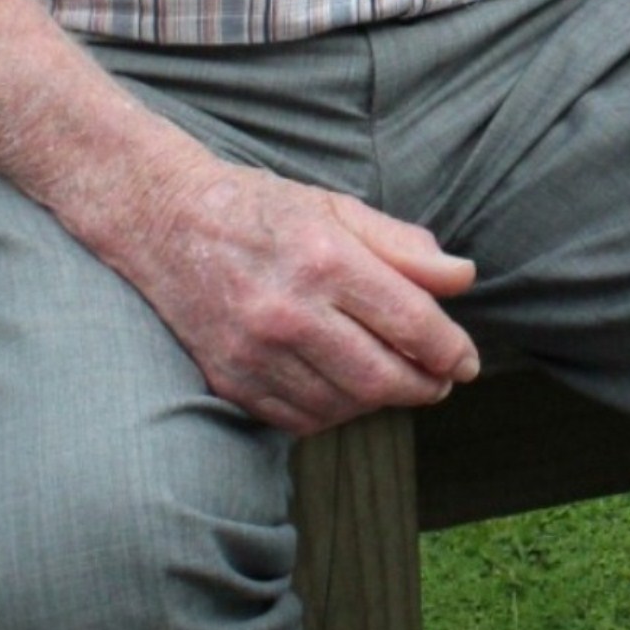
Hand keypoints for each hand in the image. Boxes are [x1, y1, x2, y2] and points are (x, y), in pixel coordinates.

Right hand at [117, 148, 479, 434]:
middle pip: (382, 379)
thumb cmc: (261, 211)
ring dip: (380, 402)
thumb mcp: (337, 209)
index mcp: (324, 259)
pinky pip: (299, 420)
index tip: (466, 362)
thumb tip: (463, 278)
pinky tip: (343, 390)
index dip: (450, 350)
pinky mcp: (229, 379)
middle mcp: (288, 311)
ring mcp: (254, 352)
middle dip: (424, 386)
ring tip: (392, 380)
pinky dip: (333, 413)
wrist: (162, 221)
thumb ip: (403, 248)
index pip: (412, 324)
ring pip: (343, 406)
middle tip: (439, 380)